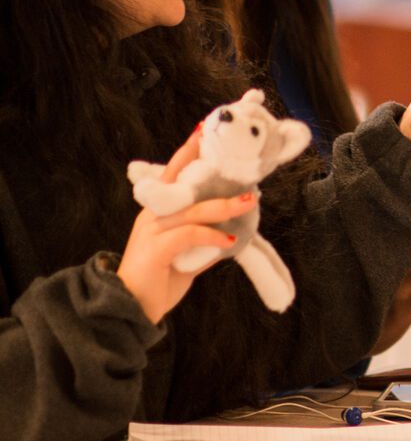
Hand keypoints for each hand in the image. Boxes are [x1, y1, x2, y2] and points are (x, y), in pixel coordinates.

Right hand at [117, 130, 253, 324]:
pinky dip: (212, 235)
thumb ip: (203, 239)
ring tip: (251, 202)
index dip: (188, 152)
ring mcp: (152, 230)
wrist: (130, 309)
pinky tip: (229, 241)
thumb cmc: (158, 280)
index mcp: (158, 211)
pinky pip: (189, 233)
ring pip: (193, 209)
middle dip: (211, 169)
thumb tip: (231, 230)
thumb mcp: (186, 254)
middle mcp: (152, 215)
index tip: (203, 131)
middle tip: (240, 162)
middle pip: (182, 183)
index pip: (173, 174)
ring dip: (225, 205)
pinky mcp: (156, 248)